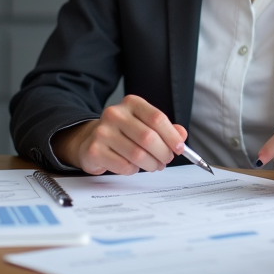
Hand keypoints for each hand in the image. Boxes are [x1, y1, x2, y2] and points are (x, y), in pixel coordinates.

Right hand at [54, 95, 187, 174]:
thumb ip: (165, 129)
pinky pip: (124, 166)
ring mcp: (103, 131)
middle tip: (166, 160)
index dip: (172, 136)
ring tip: (153, 165)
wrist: (91, 140)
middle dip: (163, 153)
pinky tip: (133, 165)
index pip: (157, 118)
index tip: (179, 148)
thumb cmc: (123, 133)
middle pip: (148, 138)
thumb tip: (181, 135)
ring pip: (137, 154)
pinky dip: (134, 170)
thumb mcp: (144, 124)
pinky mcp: (95, 150)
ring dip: (151, 164)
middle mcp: (115, 114)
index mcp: (131, 103)